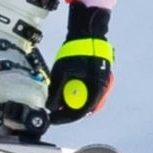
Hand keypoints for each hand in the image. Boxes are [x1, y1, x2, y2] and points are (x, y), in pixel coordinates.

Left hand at [46, 0, 113, 123]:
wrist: (88, 33)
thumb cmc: (77, 50)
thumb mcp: (62, 71)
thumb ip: (56, 90)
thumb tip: (49, 106)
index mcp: (96, 89)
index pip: (81, 112)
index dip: (65, 117)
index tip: (53, 118)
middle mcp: (102, 89)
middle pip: (84, 108)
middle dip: (68, 111)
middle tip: (53, 110)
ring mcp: (102, 83)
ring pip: (86, 100)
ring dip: (72, 101)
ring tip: (57, 100)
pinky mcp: (98, 77)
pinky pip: (88, 91)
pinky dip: (77, 93)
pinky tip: (66, 89)